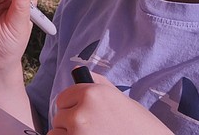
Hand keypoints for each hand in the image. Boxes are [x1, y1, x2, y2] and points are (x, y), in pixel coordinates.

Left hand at [50, 73, 172, 134]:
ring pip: (57, 132)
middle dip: (71, 122)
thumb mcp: (122, 100)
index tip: (85, 114)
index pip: (63, 98)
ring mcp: (77, 132)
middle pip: (59, 116)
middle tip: (93, 129)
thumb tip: (76, 70)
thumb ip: (97, 84)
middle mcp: (81, 111)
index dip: (73, 107)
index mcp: (92, 93)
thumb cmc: (141, 127)